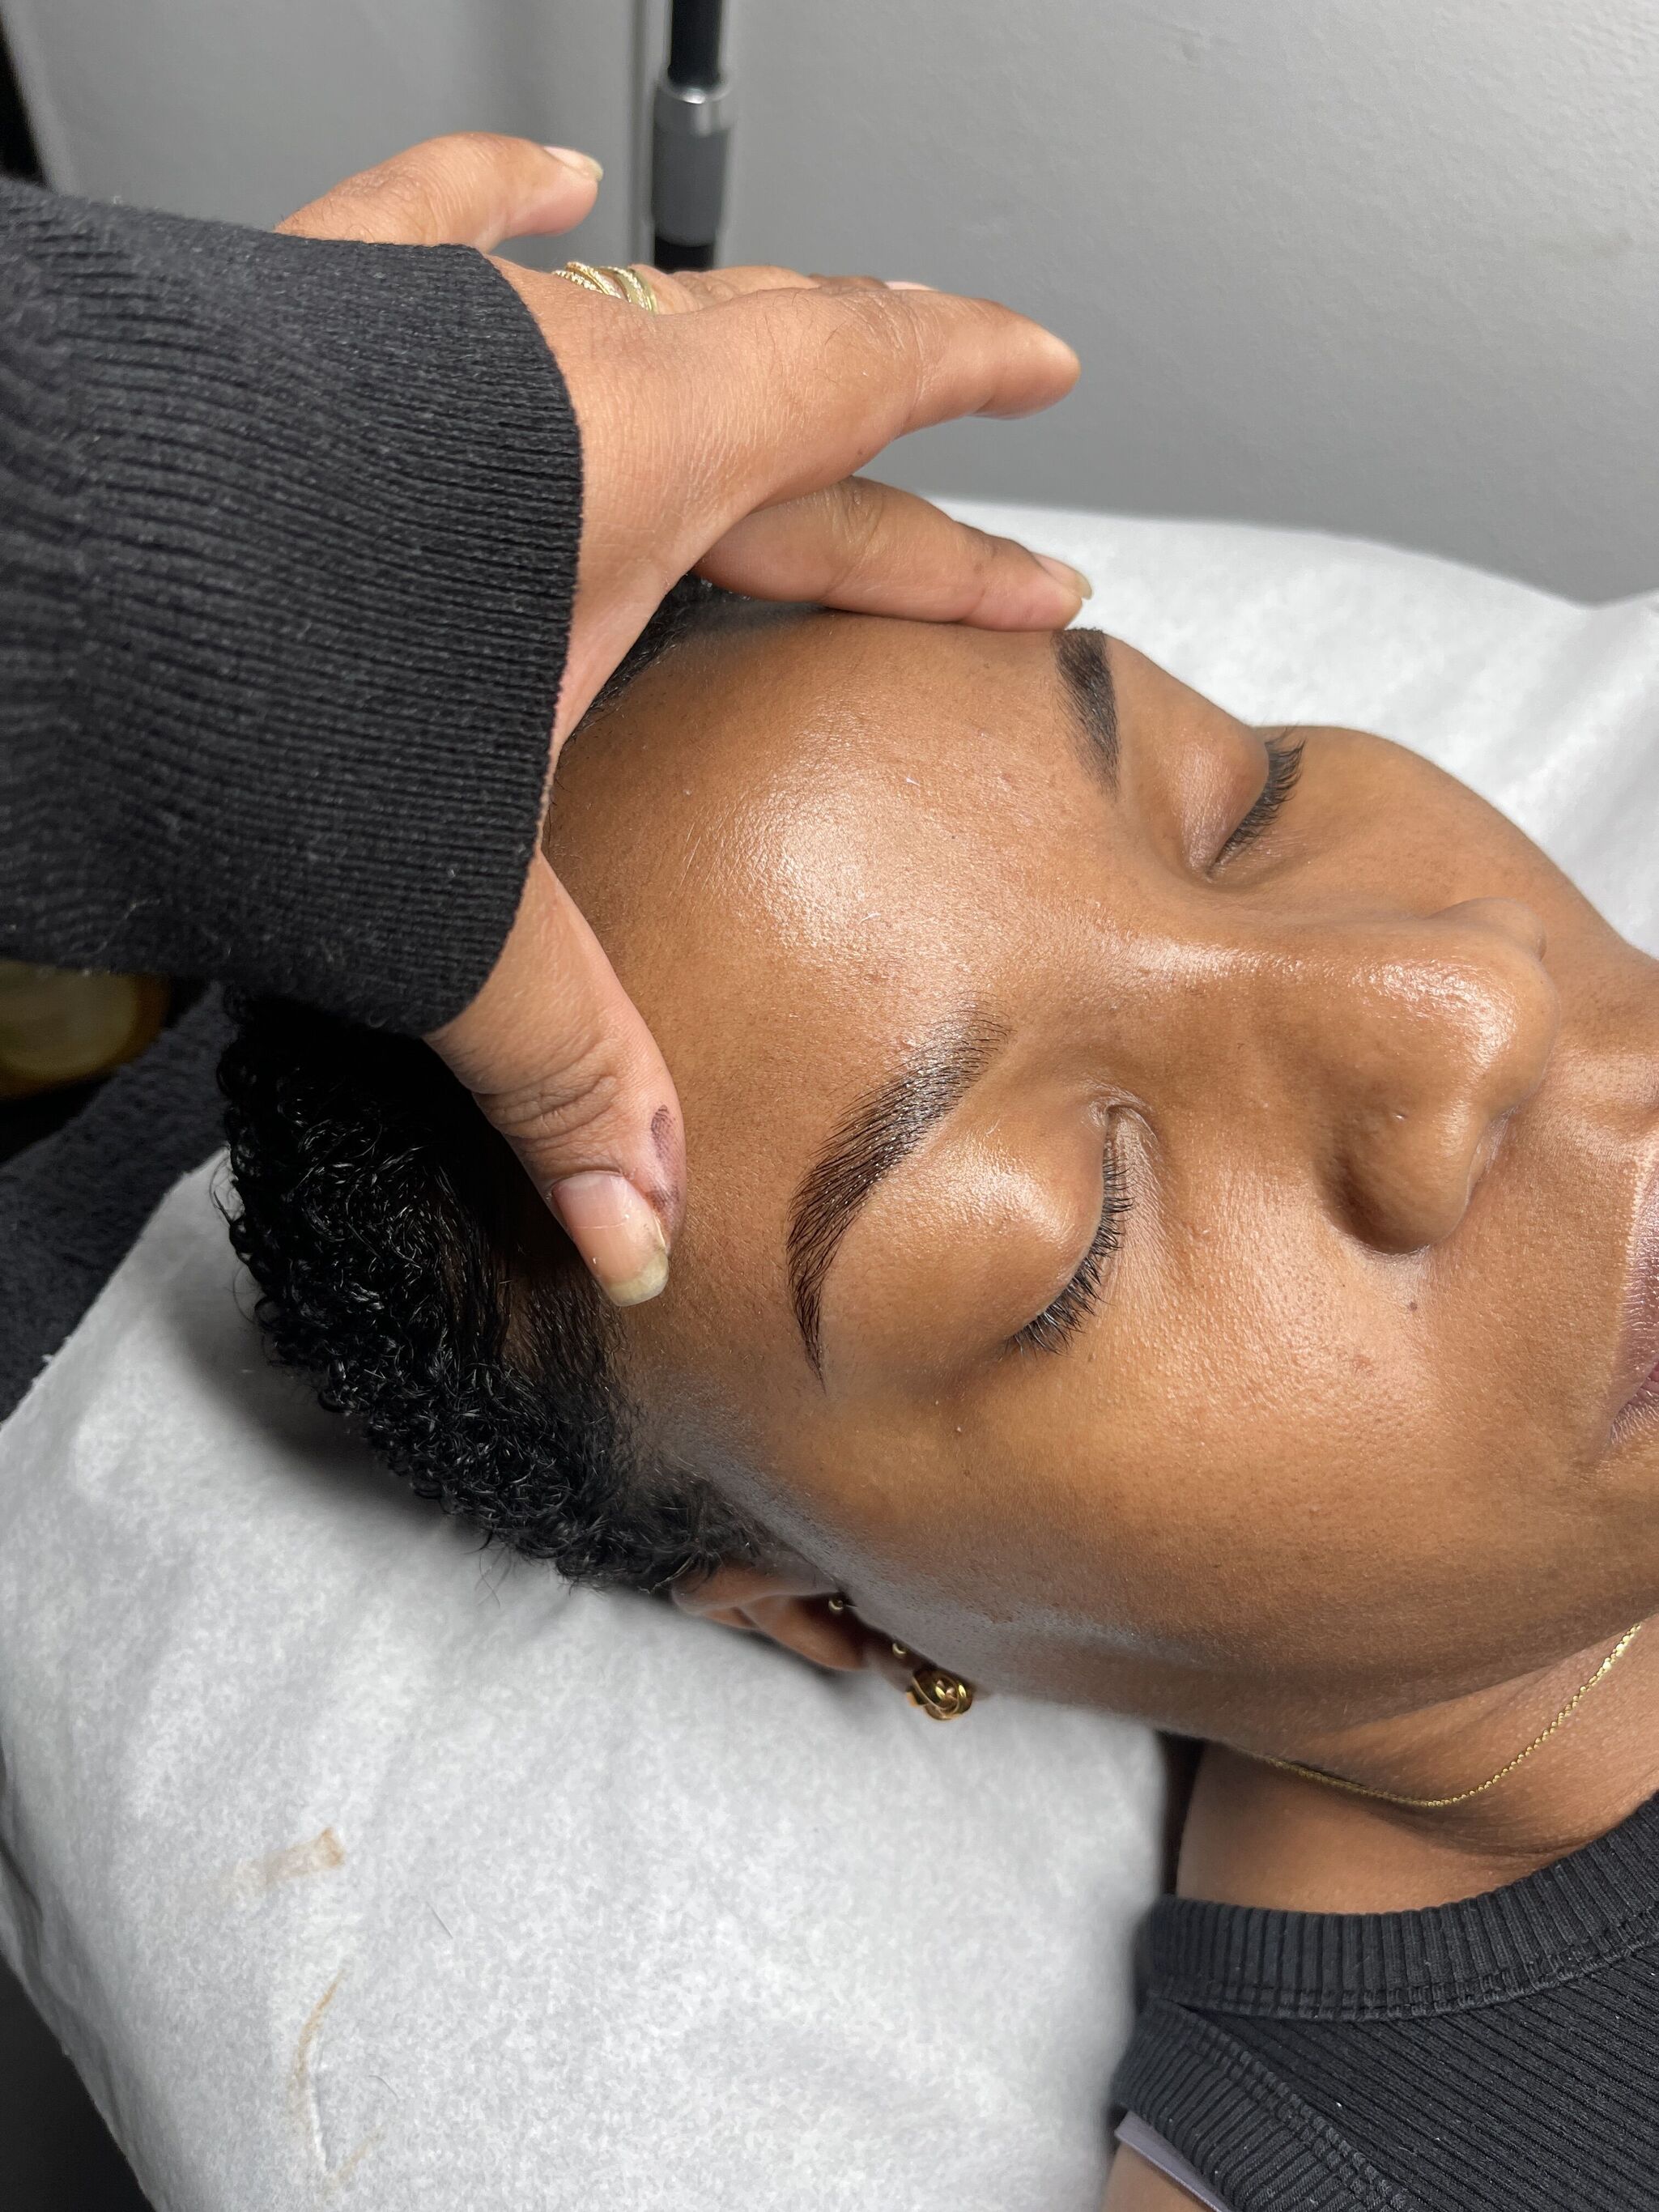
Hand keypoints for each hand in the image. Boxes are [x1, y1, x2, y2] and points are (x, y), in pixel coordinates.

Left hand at [280, 133, 1083, 1301]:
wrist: (16, 566)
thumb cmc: (214, 685)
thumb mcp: (441, 902)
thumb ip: (558, 1063)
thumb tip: (638, 1231)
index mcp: (627, 462)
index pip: (857, 394)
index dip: (967, 379)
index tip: (1042, 368)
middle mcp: (542, 362)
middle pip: (775, 370)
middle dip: (894, 427)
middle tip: (972, 480)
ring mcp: (422, 324)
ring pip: (629, 304)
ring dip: (729, 338)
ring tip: (797, 331)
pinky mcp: (311, 318)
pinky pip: (437, 228)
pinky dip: (499, 202)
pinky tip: (536, 187)